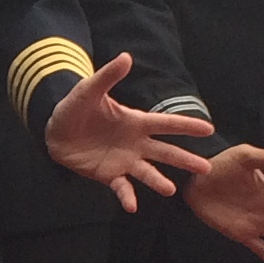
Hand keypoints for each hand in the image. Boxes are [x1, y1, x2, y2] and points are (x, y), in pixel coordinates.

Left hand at [42, 53, 213, 209]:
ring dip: (159, 181)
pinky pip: (121, 188)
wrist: (55, 131)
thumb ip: (108, 76)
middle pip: (165, 152)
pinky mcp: (109, 175)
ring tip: (171, 190)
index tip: (208, 129)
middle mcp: (135, 143)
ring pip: (147, 172)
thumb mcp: (90, 90)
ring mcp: (124, 160)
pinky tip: (132, 206)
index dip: (187, 126)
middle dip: (185, 159)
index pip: (166, 124)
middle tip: (207, 168)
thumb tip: (126, 56)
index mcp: (135, 122)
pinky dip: (127, 197)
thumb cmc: (75, 108)